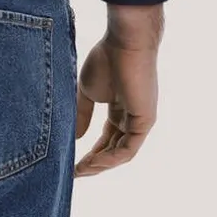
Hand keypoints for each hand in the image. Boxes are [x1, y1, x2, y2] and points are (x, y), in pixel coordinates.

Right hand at [74, 3, 163, 177]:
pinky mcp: (144, 121)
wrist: (124, 42)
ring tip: (81, 171)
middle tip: (75, 173)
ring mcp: (140, 120)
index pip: (108, 138)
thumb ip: (82, 115)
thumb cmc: (106, 59)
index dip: (91, 152)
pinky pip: (128, 149)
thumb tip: (74, 138)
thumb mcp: (87, 92)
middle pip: (114, 149)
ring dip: (100, 165)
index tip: (72, 163)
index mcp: (120, 109)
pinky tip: (92, 163)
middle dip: (94, 163)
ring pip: (121, 153)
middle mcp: (132, 117)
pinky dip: (110, 159)